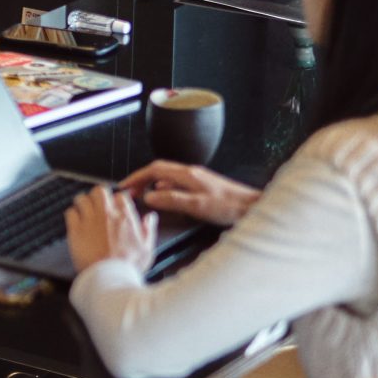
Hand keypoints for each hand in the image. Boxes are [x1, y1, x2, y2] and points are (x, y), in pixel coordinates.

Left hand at [65, 186, 156, 275]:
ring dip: (83, 202)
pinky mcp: (75, 230)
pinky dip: (72, 214)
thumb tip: (150, 217)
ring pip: (82, 199)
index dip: (118, 199)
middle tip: (99, 203)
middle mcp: (106, 215)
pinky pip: (70, 213)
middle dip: (99, 195)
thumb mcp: (147, 248)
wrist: (109, 276)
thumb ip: (148, 229)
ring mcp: (89, 221)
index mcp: (125, 217)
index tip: (117, 204)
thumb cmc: (128, 265)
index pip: (120, 195)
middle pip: (100, 191)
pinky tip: (75, 220)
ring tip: (84, 209)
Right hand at [118, 161, 258, 227]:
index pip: (154, 169)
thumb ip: (171, 199)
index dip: (137, 177)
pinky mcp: (202, 187)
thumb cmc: (229, 207)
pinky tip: (164, 199)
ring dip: (151, 184)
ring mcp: (197, 179)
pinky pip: (176, 184)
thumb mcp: (197, 205)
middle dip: (141, 179)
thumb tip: (150, 196)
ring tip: (142, 195)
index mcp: (188, 174)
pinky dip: (163, 189)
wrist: (252, 208)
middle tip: (130, 191)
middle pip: (159, 170)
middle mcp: (191, 173)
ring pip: (167, 177)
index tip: (125, 186)